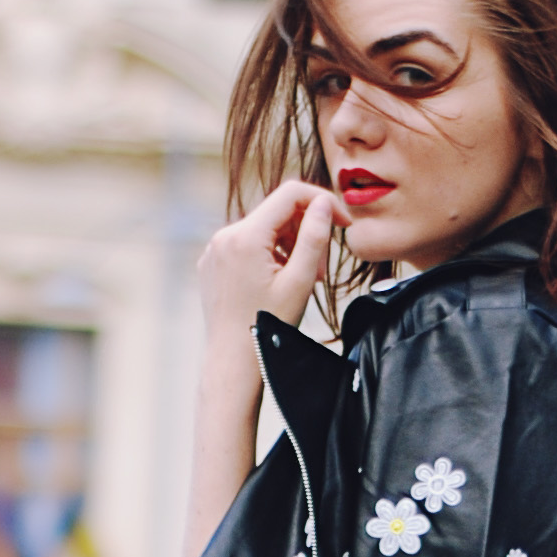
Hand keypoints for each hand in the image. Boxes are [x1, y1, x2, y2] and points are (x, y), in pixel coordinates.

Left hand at [198, 179, 342, 351]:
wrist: (232, 362)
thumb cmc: (267, 327)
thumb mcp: (300, 282)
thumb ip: (314, 237)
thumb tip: (323, 203)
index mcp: (246, 236)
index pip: (291, 194)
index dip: (322, 202)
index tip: (343, 223)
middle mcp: (225, 235)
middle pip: (278, 214)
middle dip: (306, 233)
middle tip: (321, 270)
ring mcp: (215, 249)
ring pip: (264, 230)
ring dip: (289, 246)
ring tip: (300, 280)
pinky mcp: (212, 262)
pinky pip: (247, 245)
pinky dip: (268, 256)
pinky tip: (277, 284)